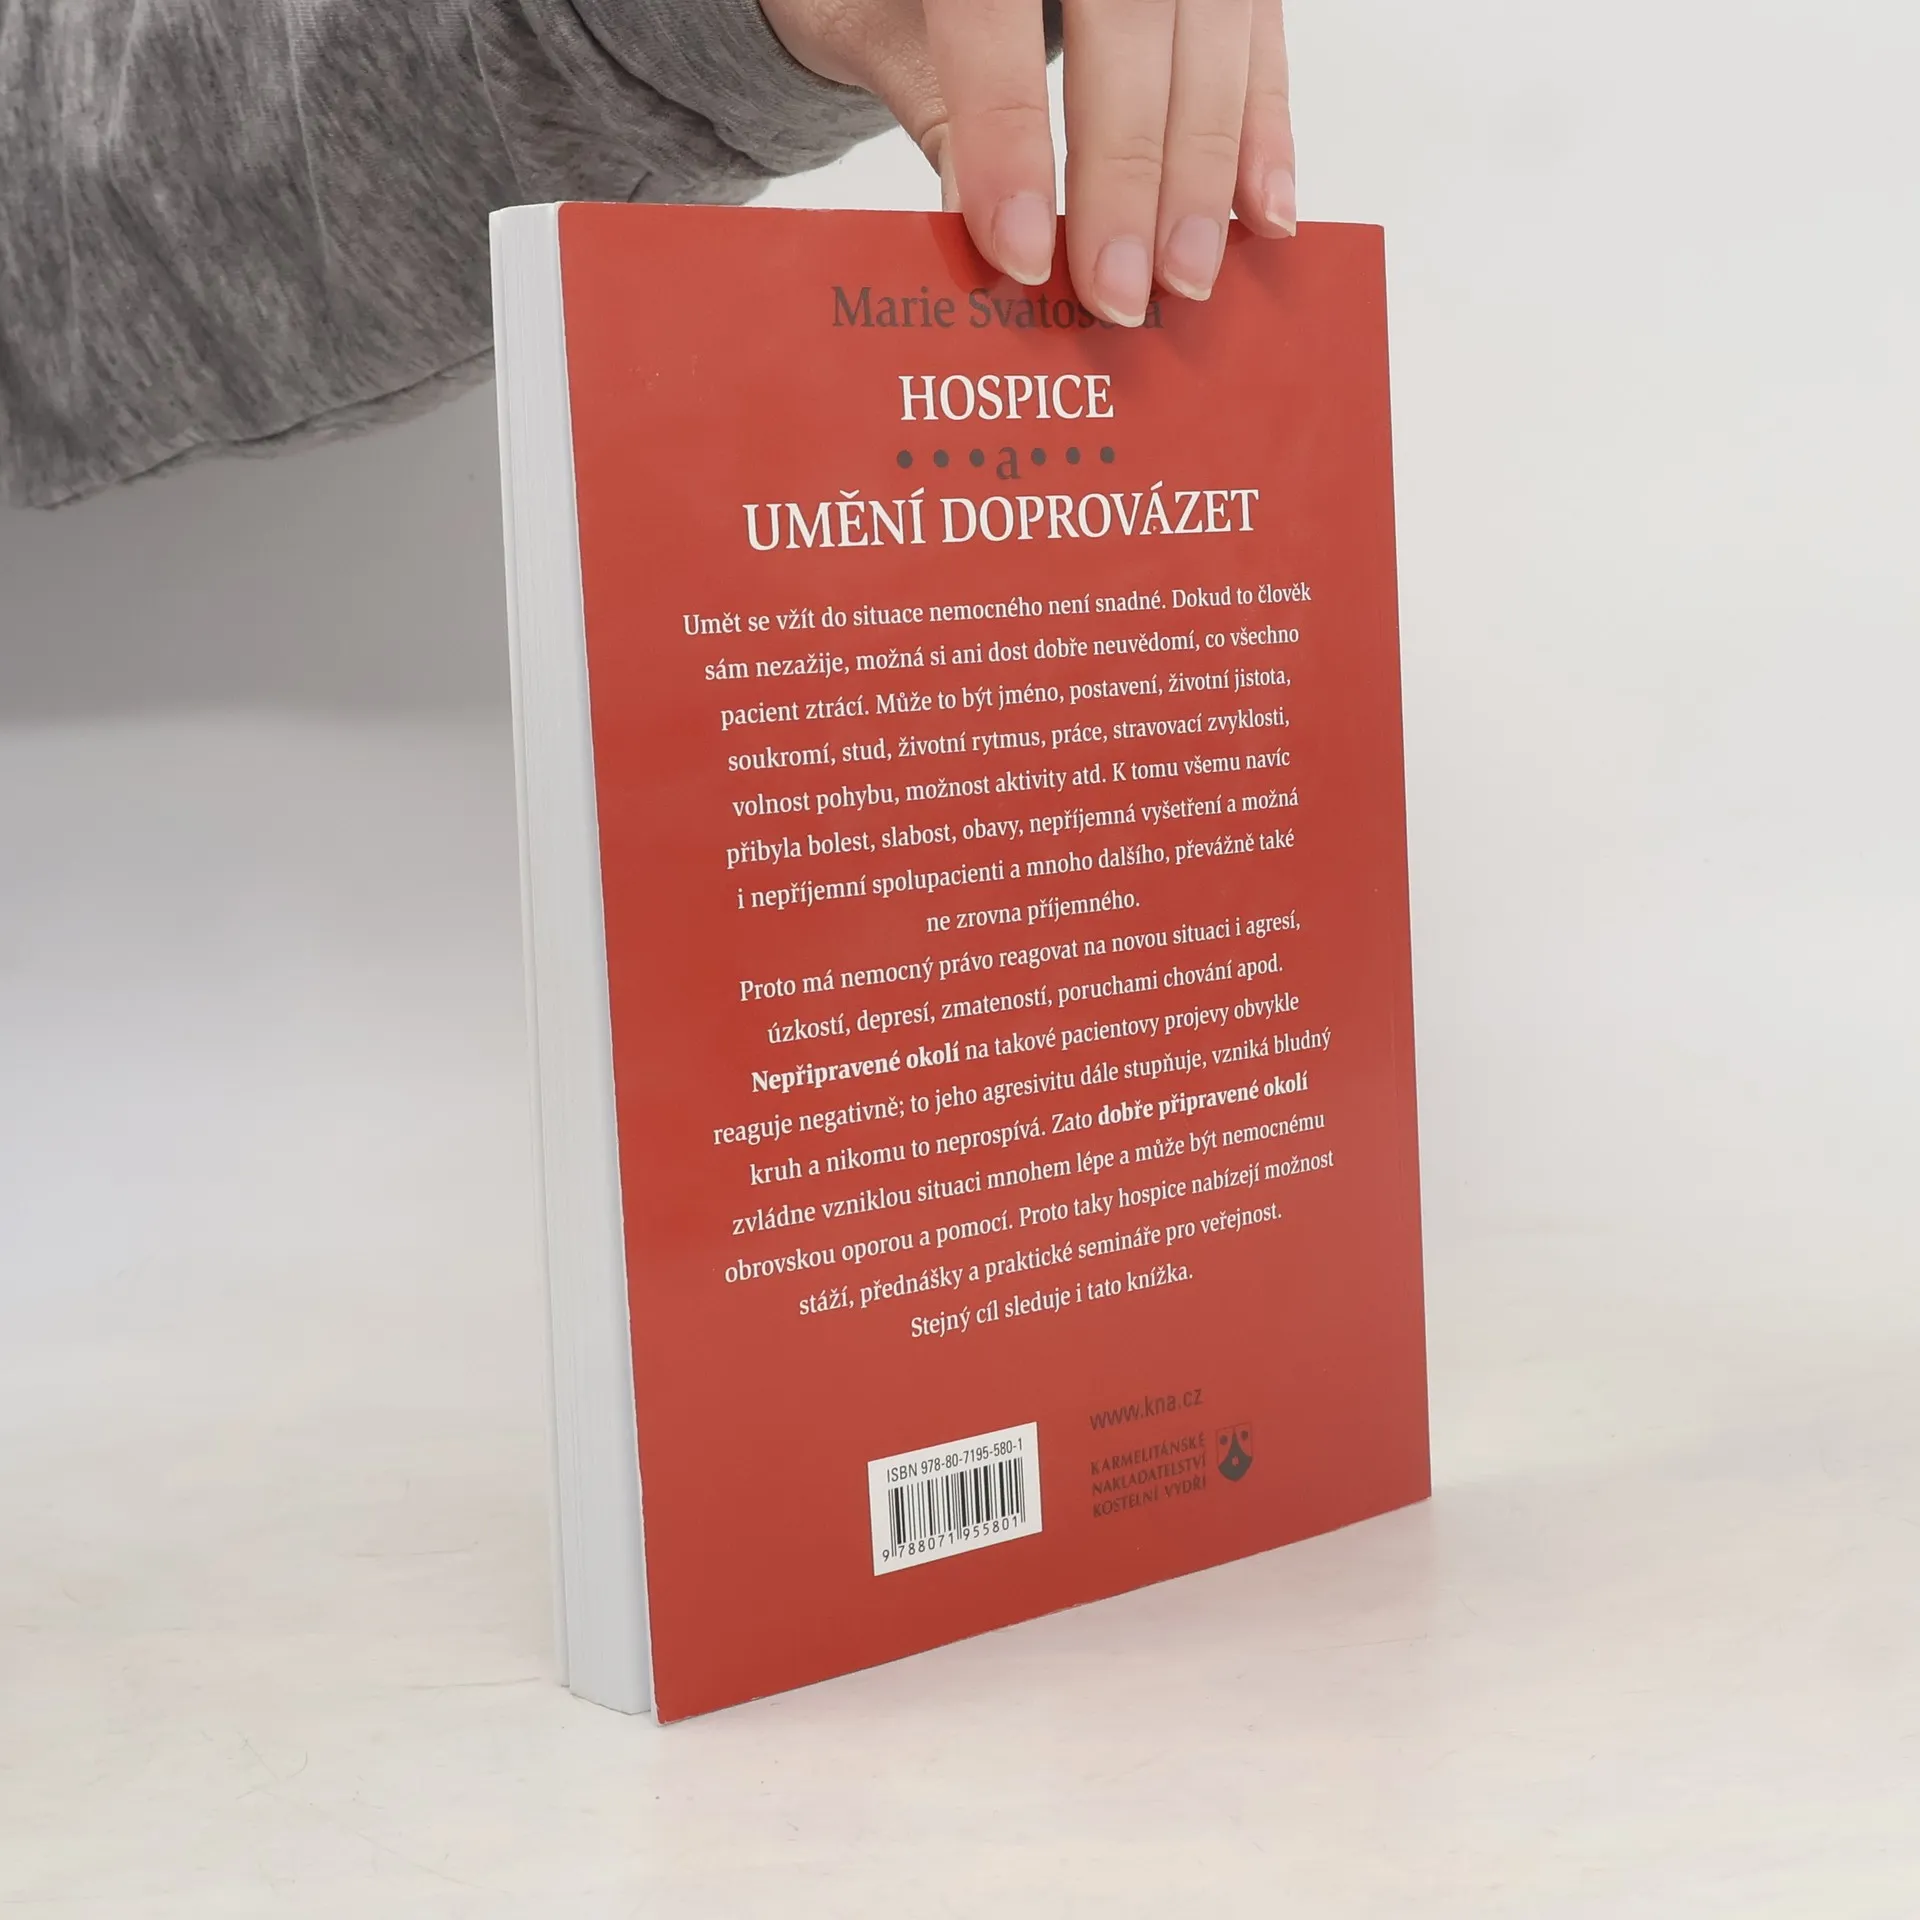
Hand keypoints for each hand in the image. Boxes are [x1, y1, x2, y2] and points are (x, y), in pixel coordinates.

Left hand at [761, 0, 1294, 325]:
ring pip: (1209, 27)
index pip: (993, 11)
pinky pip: (1257, 33)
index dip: (1008, 134)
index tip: (1018, 252)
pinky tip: (1261, 214)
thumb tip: (1000, 242)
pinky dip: (1263, 127)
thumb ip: (943, 114)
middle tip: (1117, 293)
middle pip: (1127, 21)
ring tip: (1187, 278)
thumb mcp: (886, 32)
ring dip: (1204, 167)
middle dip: (1127, 172)